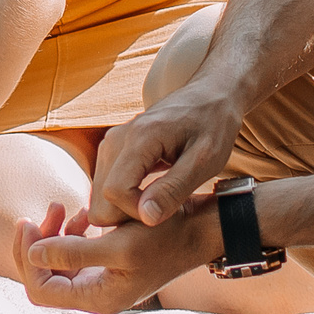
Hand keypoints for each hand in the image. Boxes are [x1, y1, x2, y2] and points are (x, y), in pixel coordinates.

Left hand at [14, 200, 215, 313]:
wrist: (201, 229)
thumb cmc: (166, 236)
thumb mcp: (119, 244)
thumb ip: (73, 253)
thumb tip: (32, 255)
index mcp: (98, 298)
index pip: (40, 290)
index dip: (27, 258)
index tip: (29, 222)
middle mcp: (97, 295)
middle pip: (45, 277)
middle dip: (38, 243)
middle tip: (45, 210)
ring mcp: (103, 280)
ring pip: (58, 263)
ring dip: (54, 234)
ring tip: (64, 207)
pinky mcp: (109, 264)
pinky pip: (76, 252)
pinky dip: (72, 232)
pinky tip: (83, 214)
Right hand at [90, 83, 245, 227]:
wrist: (210, 95)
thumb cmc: (213, 124)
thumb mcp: (205, 160)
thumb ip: (174, 189)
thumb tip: (146, 218)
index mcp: (139, 139)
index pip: (115, 192)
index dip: (137, 212)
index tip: (167, 212)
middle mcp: (116, 139)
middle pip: (101, 198)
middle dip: (130, 214)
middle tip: (166, 208)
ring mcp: (111, 144)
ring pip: (100, 197)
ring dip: (128, 207)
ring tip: (163, 199)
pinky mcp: (113, 149)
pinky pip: (107, 187)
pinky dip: (127, 198)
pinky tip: (154, 192)